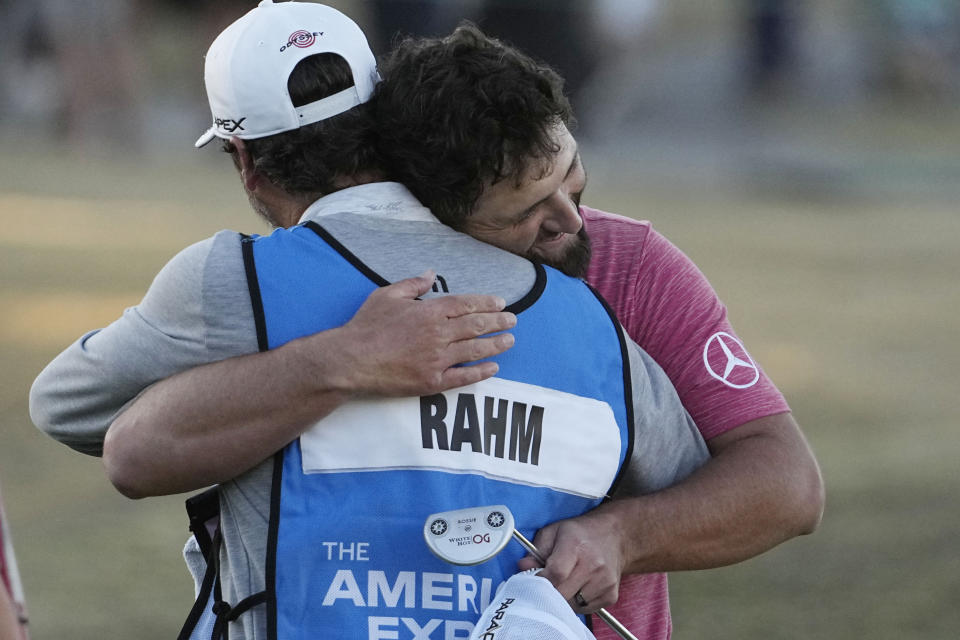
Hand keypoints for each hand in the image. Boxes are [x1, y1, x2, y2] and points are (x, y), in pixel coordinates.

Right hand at [321, 270, 516, 395]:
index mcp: (429, 312)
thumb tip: (430, 274)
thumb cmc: (366, 326)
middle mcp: (438, 334)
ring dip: (496, 344)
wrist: (350, 360)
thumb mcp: (387, 295)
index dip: (486, 303)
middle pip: (476, 326)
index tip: (500, 303)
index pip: (466, 305)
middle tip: (513, 321)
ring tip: (510, 341)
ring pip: (475, 350)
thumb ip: (412, 284)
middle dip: (498, 322)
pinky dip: (480, 372)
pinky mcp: (431, 382)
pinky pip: (463, 377)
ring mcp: (437, 359)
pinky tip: (493, 368)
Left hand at [517, 507, 626, 612]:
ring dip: (563, 598)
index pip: (556, 573)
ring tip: (564, 583)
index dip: (540, 581)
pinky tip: (578, 587)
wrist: (614, 536)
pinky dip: (576, 603)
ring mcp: (604, 582)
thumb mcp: (554, 532)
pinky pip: (585, 609)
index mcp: (576, 545)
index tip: (534, 579)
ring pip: (572, 605)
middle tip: (545, 584)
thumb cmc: (579, 534)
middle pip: (562, 593)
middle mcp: (593, 565)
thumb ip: (536, 550)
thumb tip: (523, 567)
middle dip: (549, 592)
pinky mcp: (611, 595)